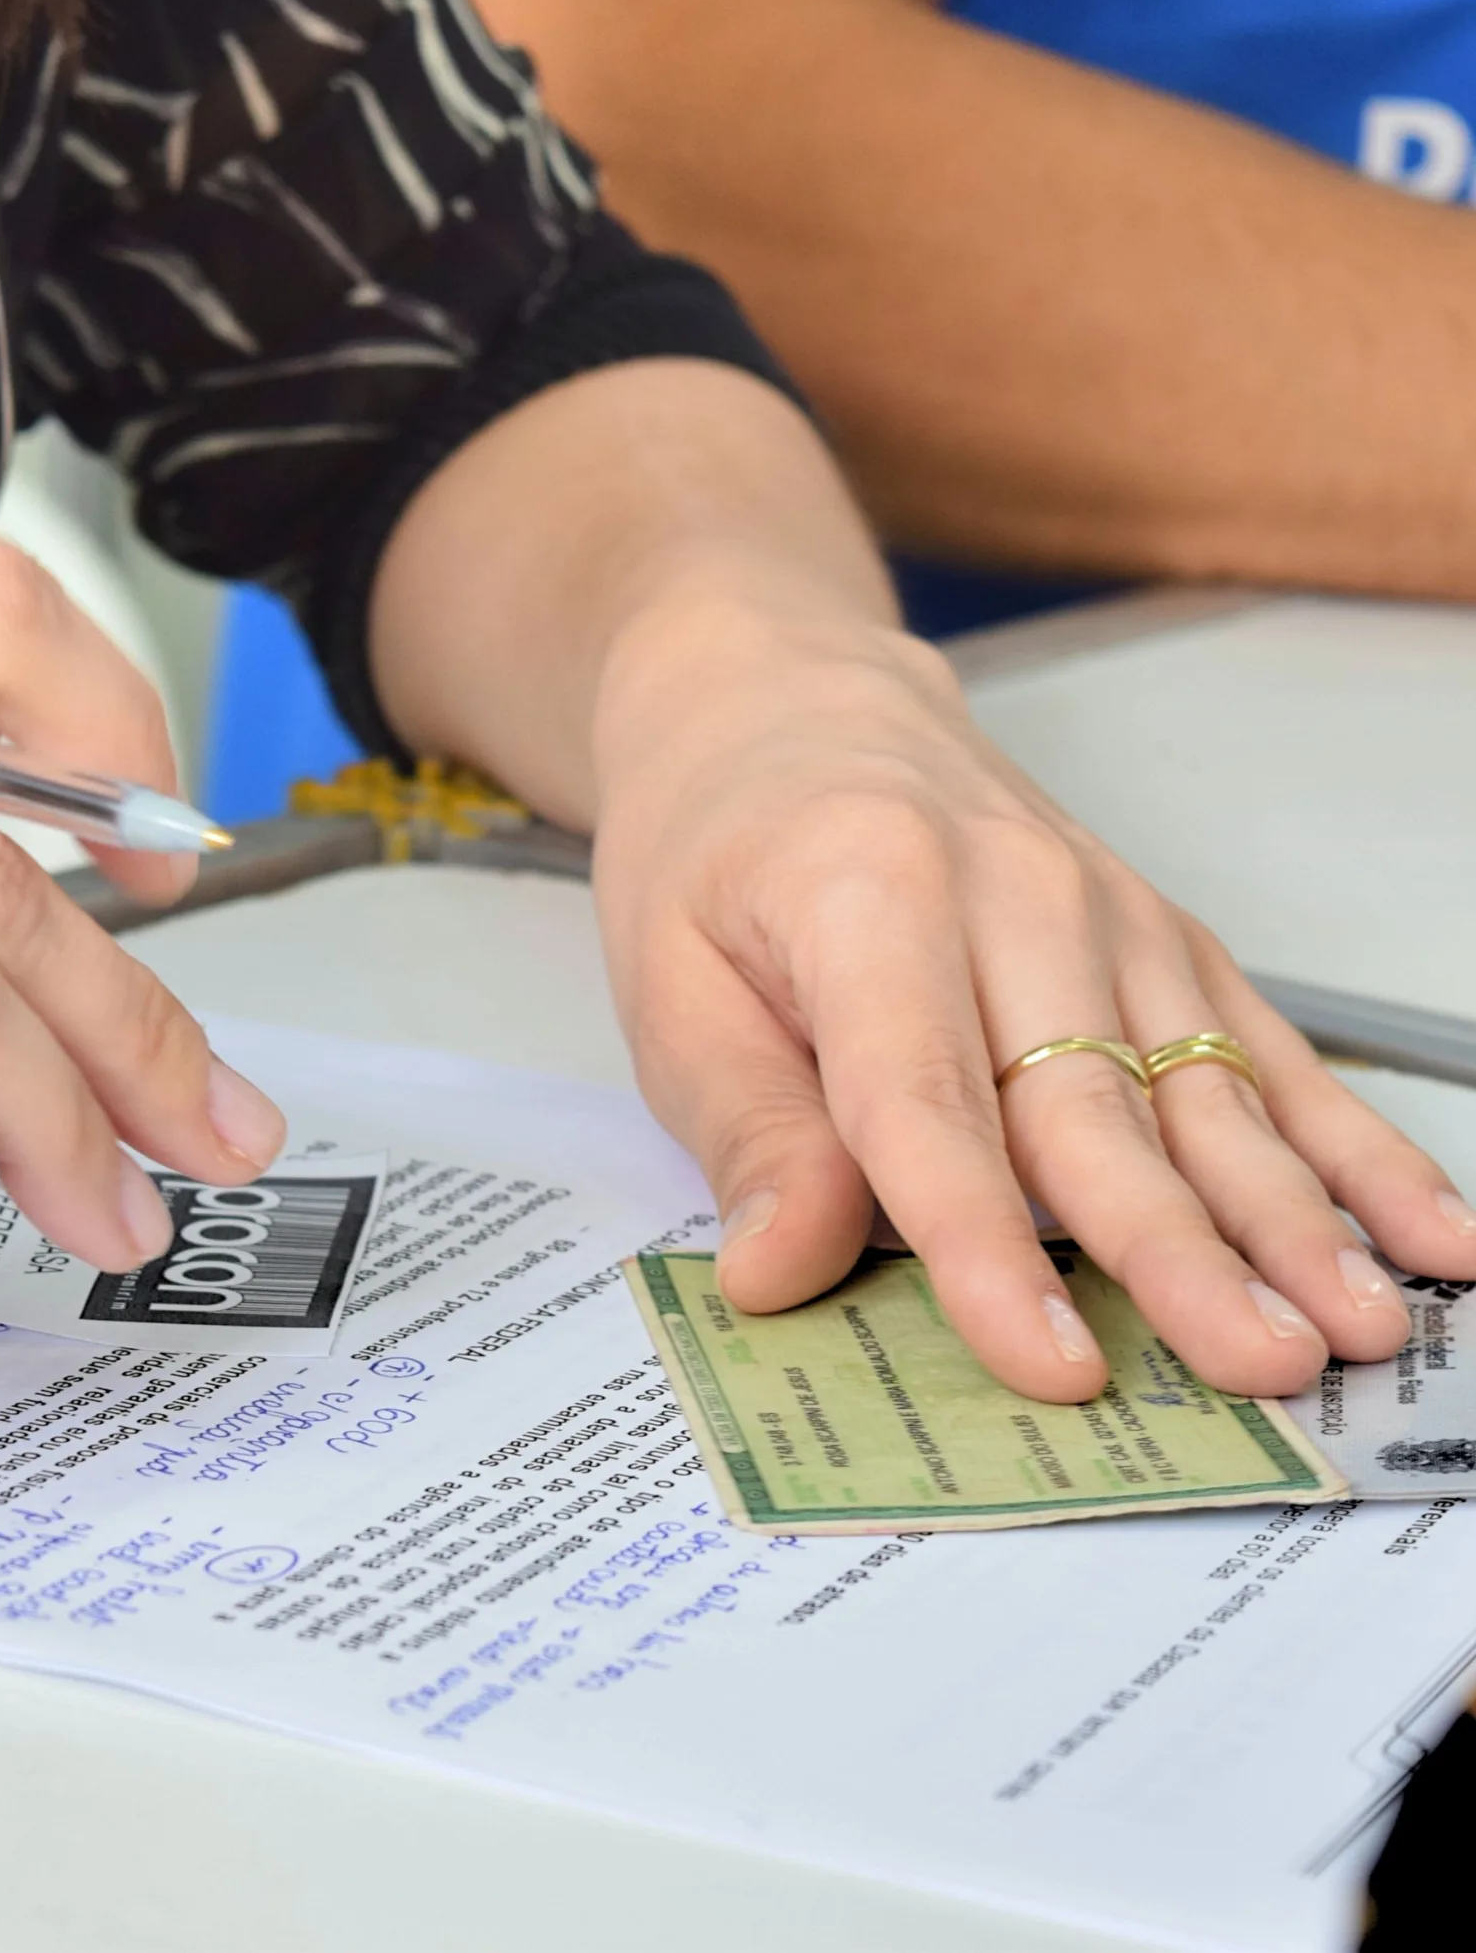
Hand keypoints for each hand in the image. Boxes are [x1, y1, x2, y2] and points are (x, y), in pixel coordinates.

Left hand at [588, 584, 1475, 1401]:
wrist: (786, 701)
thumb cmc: (718, 849)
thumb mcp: (671, 986)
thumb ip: (745, 1131)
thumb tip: (779, 1269)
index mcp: (866, 900)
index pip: (931, 1102)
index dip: (989, 1245)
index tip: (1049, 1361)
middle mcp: (1012, 897)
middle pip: (1098, 1107)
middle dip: (1181, 1254)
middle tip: (1256, 1371)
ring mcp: (1108, 912)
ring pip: (1207, 1089)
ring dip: (1290, 1218)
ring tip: (1357, 1327)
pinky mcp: (1164, 938)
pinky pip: (1266, 1052)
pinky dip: (1349, 1148)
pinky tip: (1424, 1231)